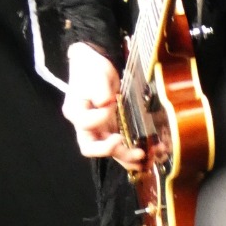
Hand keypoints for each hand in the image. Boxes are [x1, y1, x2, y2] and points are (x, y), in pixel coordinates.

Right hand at [62, 42, 144, 169]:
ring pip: (111, 150)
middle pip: (95, 147)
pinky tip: (149, 152)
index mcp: (76, 112)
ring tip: (147, 159)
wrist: (96, 65)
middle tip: (136, 151)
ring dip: (128, 156)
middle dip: (116, 151)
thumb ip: (98, 88)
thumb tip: (105, 102)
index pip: (86, 124)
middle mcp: (86, 126)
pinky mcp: (112, 128)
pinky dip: (133, 149)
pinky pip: (121, 143)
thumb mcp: (93, 75)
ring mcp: (100, 129)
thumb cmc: (91, 71)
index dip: (99, 118)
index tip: (111, 105)